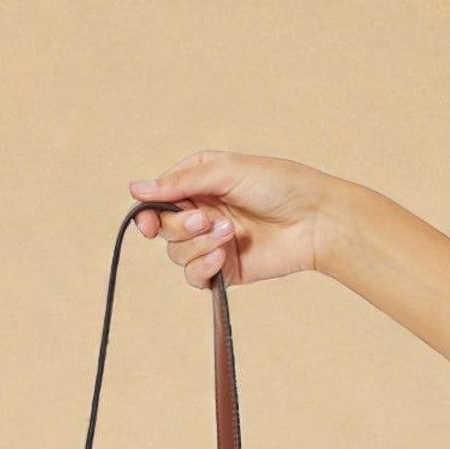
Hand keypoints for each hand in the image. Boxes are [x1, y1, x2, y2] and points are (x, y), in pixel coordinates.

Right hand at [129, 151, 333, 287]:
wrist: (314, 220)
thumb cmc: (279, 185)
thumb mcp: (226, 172)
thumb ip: (180, 182)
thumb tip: (135, 189)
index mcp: (200, 183)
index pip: (159, 200)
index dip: (150, 214)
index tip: (150, 223)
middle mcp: (202, 212)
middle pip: (166, 230)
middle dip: (181, 227)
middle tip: (205, 220)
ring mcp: (212, 243)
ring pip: (177, 254)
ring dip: (198, 246)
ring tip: (229, 234)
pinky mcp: (223, 270)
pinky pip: (194, 276)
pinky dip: (203, 268)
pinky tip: (222, 257)